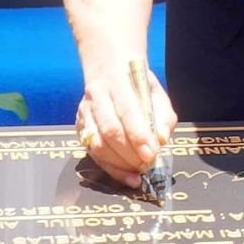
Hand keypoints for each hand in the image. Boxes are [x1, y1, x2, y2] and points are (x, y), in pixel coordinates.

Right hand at [78, 59, 174, 189]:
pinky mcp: (80, 127)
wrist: (108, 69)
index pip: (128, 112)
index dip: (139, 136)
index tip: (151, 154)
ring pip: (98, 145)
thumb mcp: (156, 93)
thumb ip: (163, 117)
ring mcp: (85, 112)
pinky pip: (92, 153)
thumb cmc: (137, 84)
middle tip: (147, 166)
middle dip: (130, 154)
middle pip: (110, 130)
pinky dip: (110, 168)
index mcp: (118, 82)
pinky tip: (125, 174)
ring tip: (138, 173)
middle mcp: (97, 96)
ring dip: (119, 165)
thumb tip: (162, 140)